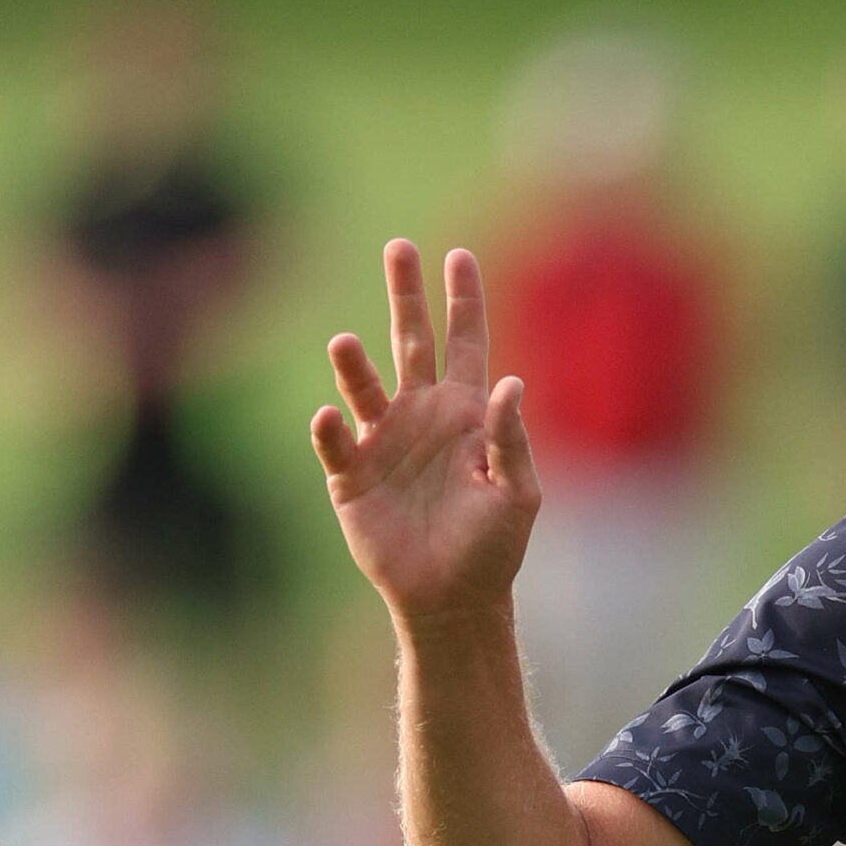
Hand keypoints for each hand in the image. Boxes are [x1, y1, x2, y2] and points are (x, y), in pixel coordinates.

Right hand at [311, 240, 539, 619]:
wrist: (451, 599)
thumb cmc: (493, 547)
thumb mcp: (516, 493)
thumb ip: (510, 438)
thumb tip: (512, 381)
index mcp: (467, 414)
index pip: (466, 343)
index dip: (463, 301)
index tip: (459, 254)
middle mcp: (423, 416)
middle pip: (412, 341)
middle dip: (406, 295)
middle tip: (398, 246)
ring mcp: (384, 443)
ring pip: (364, 386)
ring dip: (352, 364)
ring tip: (342, 341)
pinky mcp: (352, 477)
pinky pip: (335, 443)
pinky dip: (330, 428)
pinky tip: (328, 415)